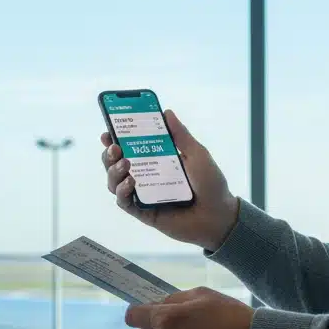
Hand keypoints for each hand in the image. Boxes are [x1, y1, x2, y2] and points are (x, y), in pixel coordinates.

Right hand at [101, 110, 239, 249]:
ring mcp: (142, 195)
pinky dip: (122, 191)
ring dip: (113, 171)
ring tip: (124, 163)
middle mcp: (145, 176)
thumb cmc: (210, 184)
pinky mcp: (142, 212)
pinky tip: (130, 183)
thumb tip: (166, 112)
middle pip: (116, 164)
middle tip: (114, 147)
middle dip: (109, 154)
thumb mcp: (197, 154)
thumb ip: (181, 135)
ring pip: (115, 183)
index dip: (116, 139)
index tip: (109, 131)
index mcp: (156, 160)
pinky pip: (124, 202)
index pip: (130, 147)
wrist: (219, 215)